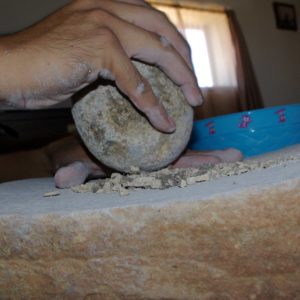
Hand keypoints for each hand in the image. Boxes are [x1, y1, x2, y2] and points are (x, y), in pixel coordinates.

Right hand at [0, 0, 202, 131]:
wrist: (8, 69)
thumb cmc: (42, 66)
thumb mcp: (82, 55)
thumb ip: (110, 59)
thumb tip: (132, 77)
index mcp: (104, 6)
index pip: (152, 18)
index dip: (174, 41)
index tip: (185, 66)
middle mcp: (106, 8)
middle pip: (163, 29)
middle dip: (186, 58)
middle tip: (195, 85)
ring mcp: (103, 24)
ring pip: (158, 50)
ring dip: (182, 78)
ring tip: (194, 100)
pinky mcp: (98, 48)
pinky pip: (135, 81)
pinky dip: (152, 104)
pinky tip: (163, 121)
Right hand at [48, 135, 242, 187]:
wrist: (75, 146)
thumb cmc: (78, 155)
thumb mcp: (76, 162)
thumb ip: (74, 171)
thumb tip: (62, 179)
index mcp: (138, 168)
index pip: (167, 171)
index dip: (188, 171)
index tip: (213, 169)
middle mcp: (149, 161)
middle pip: (182, 162)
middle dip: (207, 163)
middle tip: (234, 157)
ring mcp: (150, 148)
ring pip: (180, 149)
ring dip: (205, 150)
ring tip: (231, 152)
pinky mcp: (148, 134)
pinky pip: (168, 130)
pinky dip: (183, 126)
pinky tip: (200, 121)